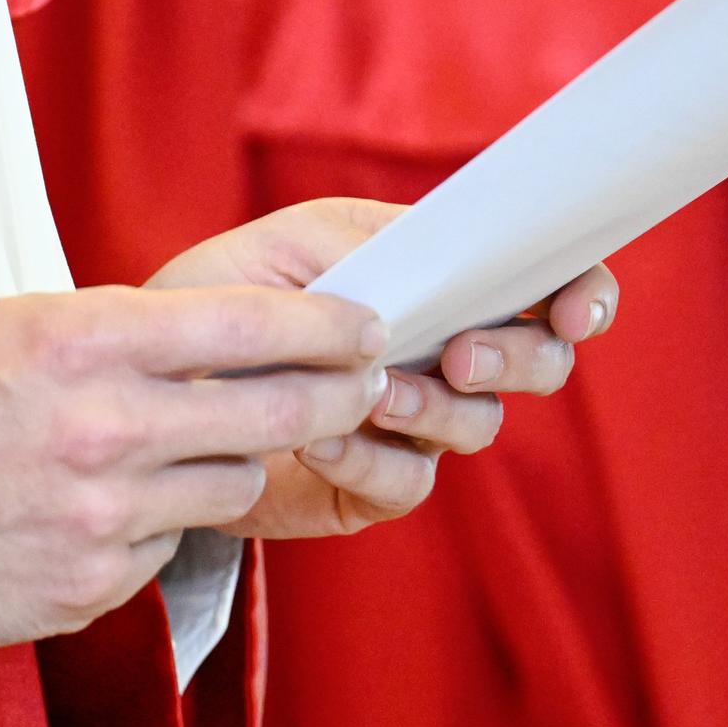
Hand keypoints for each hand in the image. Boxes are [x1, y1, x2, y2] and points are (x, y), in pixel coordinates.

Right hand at [0, 285, 387, 646]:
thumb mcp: (25, 327)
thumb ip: (131, 328)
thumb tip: (241, 333)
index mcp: (88, 340)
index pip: (251, 323)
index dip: (330, 325)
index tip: (370, 326)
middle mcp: (107, 426)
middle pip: (280, 412)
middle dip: (340, 395)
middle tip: (364, 385)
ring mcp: (106, 513)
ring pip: (236, 481)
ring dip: (231, 461)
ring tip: (177, 447)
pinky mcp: (99, 582)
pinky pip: (173, 542)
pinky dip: (158, 522)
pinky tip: (101, 508)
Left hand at [148, 198, 617, 538]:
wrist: (146, 391)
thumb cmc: (219, 299)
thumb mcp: (287, 244)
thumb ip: (368, 242)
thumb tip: (438, 270)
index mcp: (438, 281)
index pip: (544, 282)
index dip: (582, 294)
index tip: (574, 311)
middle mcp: (441, 352)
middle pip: (537, 360)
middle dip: (514, 357)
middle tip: (460, 356)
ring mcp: (414, 423)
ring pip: (479, 424)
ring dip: (433, 407)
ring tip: (368, 392)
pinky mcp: (373, 483)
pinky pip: (409, 481)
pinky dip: (370, 458)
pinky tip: (318, 439)